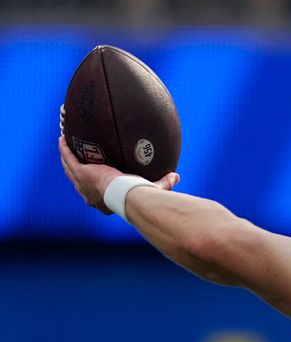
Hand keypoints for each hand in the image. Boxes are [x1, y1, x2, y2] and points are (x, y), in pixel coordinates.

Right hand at [59, 136, 178, 214]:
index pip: (96, 197)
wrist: (127, 195)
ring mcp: (83, 185)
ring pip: (70, 171)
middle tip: (75, 161)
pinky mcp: (82, 174)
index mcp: (105, 202)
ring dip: (67, 159)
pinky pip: (69, 159)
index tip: (96, 182)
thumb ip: (164, 182)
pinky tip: (63, 139)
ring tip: (66, 147)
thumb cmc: (139, 196)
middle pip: (79, 183)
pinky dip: (65, 150)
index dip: (94, 191)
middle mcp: (91, 195)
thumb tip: (176, 176)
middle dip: (76, 172)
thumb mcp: (152, 188)